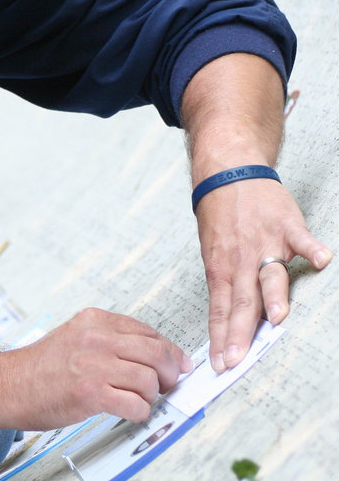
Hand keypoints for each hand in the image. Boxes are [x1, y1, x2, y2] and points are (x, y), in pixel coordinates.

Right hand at [5, 308, 191, 429]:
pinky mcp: (91, 393)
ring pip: (150, 380)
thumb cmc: (42, 366)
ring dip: (151, 396)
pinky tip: (127, 411)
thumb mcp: (76, 336)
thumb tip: (153, 353)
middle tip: (168, 385)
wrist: (9, 385)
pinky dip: (139, 412)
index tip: (176, 363)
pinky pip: (136, 405)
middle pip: (156, 352)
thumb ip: (111, 340)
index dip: (169, 350)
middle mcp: (95, 338)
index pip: (148, 331)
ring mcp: (93, 365)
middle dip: (170, 373)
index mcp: (94, 320)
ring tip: (138, 399)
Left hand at [195, 177, 331, 372]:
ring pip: (269, 274)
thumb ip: (225, 283)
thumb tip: (227, 321)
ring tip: (278, 319)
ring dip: (274, 296)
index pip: (220, 309)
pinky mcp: (286, 225)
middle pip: (242, 301)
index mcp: (221, 267)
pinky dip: (312, 249)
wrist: (228, 172)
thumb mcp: (213, 252)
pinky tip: (322, 260)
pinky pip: (302, 239)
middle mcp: (241, 258)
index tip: (221, 363)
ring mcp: (265, 242)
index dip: (221, 337)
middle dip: (239, 333)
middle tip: (237, 359)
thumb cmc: (220, 216)